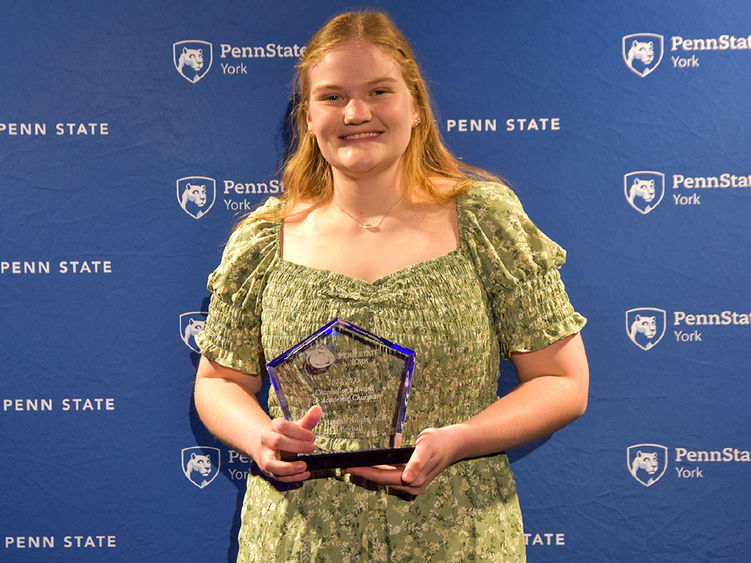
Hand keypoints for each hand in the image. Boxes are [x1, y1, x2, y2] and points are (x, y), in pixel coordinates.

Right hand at [255, 405, 321, 482]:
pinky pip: (277, 476)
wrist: (265, 446)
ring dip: (289, 467)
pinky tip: (305, 474)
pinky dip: (292, 477)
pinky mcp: (269, 470)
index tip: (312, 437)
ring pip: (271, 464)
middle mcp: (266, 441)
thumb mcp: (295, 427)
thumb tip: (318, 409)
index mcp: (273, 427)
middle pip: (277, 441)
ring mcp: (265, 456)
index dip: (298, 431)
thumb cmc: (284, 436)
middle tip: (312, 448)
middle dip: (296, 446)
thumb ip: (307, 420)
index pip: (282, 425)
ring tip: (305, 465)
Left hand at [345, 426, 462, 495]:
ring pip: (385, 482)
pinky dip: (379, 474)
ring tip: (352, 467)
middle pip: (381, 481)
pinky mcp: (412, 483)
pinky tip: (369, 468)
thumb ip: (417, 462)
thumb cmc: (437, 442)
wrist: (452, 445)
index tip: (348, 466)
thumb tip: (407, 479)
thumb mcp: (427, 446)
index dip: (364, 472)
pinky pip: (391, 479)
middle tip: (343, 466)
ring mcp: (412, 486)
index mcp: (414, 479)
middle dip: (362, 474)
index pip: (382, 476)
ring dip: (369, 475)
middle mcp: (412, 486)